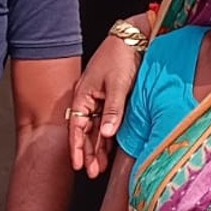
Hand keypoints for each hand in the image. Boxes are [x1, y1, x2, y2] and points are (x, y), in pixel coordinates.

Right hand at [67, 12, 150, 176]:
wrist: (133, 39)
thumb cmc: (120, 57)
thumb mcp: (118, 85)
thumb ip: (113, 110)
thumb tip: (107, 134)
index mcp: (83, 96)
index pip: (76, 128)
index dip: (77, 148)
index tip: (79, 166)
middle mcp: (88, 100)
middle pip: (85, 132)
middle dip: (88, 153)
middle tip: (93, 172)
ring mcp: (99, 100)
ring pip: (96, 129)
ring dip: (98, 148)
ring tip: (101, 167)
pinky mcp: (112, 99)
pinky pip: (107, 122)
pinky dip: (107, 136)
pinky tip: (109, 149)